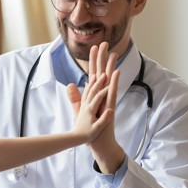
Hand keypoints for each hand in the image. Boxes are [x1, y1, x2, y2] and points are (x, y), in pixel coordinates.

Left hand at [68, 42, 124, 173]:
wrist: (100, 144)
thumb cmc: (91, 129)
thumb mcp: (81, 110)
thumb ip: (76, 97)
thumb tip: (71, 84)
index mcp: (96, 95)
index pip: (94, 74)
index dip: (93, 62)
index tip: (94, 47)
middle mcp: (103, 96)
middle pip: (102, 73)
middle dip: (102, 58)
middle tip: (105, 43)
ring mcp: (108, 101)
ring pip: (110, 80)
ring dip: (111, 66)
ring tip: (113, 52)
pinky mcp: (110, 108)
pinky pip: (112, 93)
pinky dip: (114, 83)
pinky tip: (116, 72)